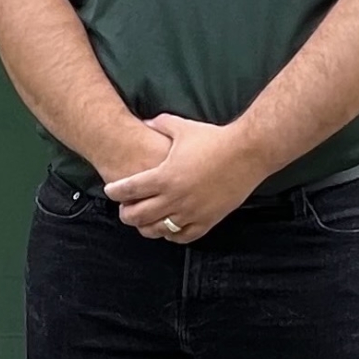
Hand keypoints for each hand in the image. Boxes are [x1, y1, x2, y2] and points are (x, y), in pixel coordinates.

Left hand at [105, 114, 269, 240]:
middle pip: (138, 216)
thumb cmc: (214, 139)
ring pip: (158, 230)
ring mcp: (191, 212)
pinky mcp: (208, 220)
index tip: (110, 191)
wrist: (247, 153)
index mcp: (165, 177)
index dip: (115, 192)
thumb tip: (144, 122)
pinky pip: (183, 236)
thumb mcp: (181, 127)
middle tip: (124, 209)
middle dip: (126, 214)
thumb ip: (159, 125)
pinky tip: (168, 229)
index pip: (129, 190)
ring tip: (143, 221)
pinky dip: (171, 234)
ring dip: (146, 227)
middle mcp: (175, 198)